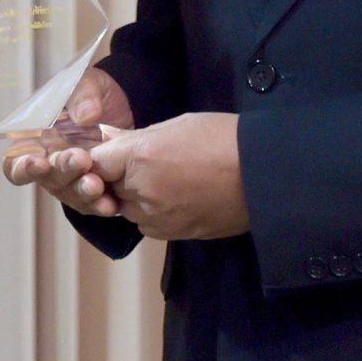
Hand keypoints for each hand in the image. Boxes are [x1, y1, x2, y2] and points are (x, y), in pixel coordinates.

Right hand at [3, 66, 132, 217]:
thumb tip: (84, 115)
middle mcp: (50, 163)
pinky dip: (101, 204)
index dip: (22, 167)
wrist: (126, 107)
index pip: (15, 162)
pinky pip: (93, 203)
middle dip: (62, 171)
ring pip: (70, 194)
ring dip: (81, 191)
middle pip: (46, 179)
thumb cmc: (93, 95)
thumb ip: (84, 95)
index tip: (39, 162)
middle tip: (81, 160)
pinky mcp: (96, 189)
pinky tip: (110, 204)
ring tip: (96, 185)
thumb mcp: (88, 83)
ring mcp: (72, 179)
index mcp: (36, 139)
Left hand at [88, 112, 246, 240]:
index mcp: (140, 158)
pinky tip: (177, 197)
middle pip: (110, 188)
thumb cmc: (223, 139)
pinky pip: (147, 225)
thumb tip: (108, 140)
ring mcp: (157, 218)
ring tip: (168, 180)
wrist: (264, 176)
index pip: (97, 163)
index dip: (104, 159)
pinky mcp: (173, 235)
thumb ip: (137, 138)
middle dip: (120, 177)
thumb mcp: (177, 125)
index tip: (114, 154)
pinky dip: (153, 213)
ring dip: (136, 197)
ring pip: (128, 209)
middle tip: (149, 163)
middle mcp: (142, 192)